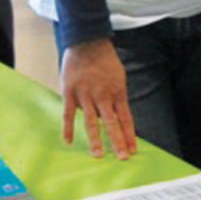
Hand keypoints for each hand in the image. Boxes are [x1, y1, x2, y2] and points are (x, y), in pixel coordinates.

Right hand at [61, 39, 136, 159]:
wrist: (88, 42)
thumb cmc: (104, 60)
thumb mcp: (118, 77)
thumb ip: (116, 96)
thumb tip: (115, 114)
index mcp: (118, 92)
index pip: (126, 119)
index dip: (129, 135)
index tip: (132, 150)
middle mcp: (104, 96)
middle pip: (112, 123)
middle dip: (118, 141)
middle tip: (122, 157)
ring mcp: (86, 95)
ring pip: (91, 122)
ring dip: (96, 140)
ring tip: (98, 155)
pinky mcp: (70, 93)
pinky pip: (68, 114)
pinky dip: (68, 128)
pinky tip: (68, 141)